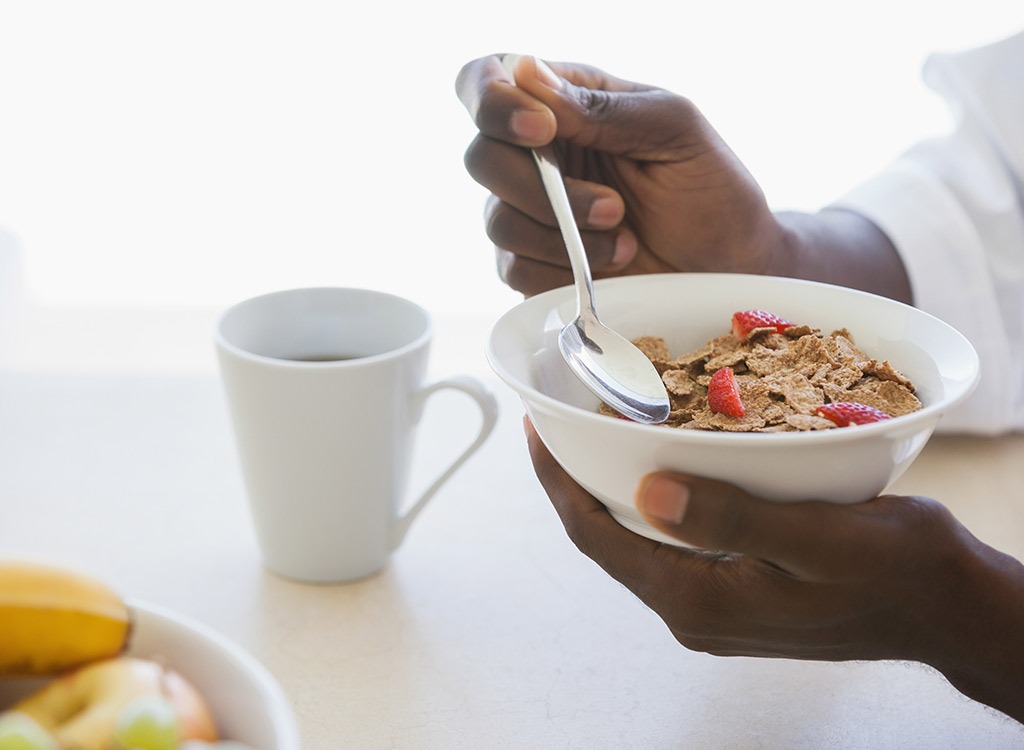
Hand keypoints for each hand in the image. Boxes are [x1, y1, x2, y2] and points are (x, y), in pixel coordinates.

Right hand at [455, 55, 911, 302]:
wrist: (728, 265)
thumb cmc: (709, 185)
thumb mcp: (672, 127)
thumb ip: (600, 108)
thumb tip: (525, 75)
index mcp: (562, 100)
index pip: (487, 78)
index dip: (492, 102)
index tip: (541, 130)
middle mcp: (536, 153)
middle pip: (480, 157)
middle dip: (538, 188)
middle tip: (612, 206)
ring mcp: (530, 211)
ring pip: (497, 220)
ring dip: (563, 234)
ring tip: (624, 237)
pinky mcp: (535, 263)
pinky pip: (514, 268)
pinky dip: (562, 269)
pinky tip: (610, 262)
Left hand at [524, 418, 1023, 721]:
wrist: (944, 604)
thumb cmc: (895, 569)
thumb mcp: (817, 538)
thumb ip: (730, 519)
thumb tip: (647, 494)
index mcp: (699, 600)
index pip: (598, 538)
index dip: (558, 484)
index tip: (534, 432)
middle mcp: (694, 610)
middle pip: (608, 540)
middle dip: (577, 483)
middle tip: (558, 425)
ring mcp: (714, 604)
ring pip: (638, 540)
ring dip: (614, 489)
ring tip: (596, 436)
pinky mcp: (735, 591)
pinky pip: (672, 542)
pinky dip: (656, 500)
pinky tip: (659, 465)